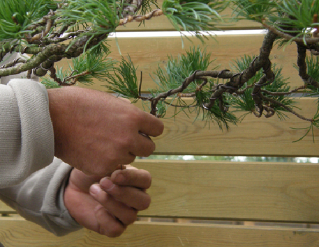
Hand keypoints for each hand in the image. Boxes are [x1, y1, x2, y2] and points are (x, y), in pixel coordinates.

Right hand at [47, 87, 162, 175]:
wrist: (50, 119)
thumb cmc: (77, 104)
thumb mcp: (108, 100)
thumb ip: (127, 112)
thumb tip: (137, 118)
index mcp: (133, 117)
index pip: (158, 129)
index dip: (149, 129)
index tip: (143, 130)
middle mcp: (129, 137)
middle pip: (149, 148)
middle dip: (139, 144)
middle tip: (123, 140)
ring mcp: (117, 155)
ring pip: (131, 158)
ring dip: (122, 153)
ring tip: (103, 144)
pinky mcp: (103, 168)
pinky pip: (114, 167)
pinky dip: (107, 162)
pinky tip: (94, 152)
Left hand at [64, 165, 151, 236]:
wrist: (74, 187)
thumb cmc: (92, 173)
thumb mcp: (103, 164)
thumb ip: (115, 166)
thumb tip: (119, 171)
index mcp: (137, 181)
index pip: (146, 180)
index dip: (132, 178)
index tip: (114, 175)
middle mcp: (135, 199)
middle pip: (144, 201)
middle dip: (123, 193)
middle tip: (103, 182)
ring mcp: (126, 214)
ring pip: (130, 216)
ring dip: (110, 203)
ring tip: (93, 190)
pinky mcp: (113, 227)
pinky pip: (116, 229)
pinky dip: (105, 219)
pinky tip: (96, 209)